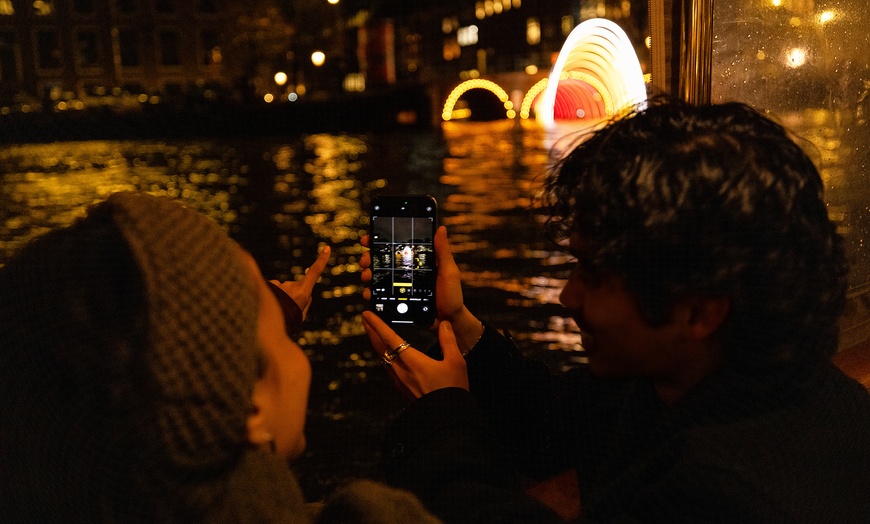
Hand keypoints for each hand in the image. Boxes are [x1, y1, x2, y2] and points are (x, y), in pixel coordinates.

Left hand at [269, 245, 329, 320]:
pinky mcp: (269, 285)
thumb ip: (306, 302)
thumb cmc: (288, 324)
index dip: (321, 260)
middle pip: (296, 287)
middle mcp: (291, 286)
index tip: (327, 248)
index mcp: (303, 293)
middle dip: (293, 296)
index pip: (314, 273)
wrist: (267, 329)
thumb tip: (308, 294)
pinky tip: (268, 305)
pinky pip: (274, 289)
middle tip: (287, 311)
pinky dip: (272, 296)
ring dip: (281, 298)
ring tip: (277, 310)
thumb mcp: (302, 315)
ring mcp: (279, 285)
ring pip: (283, 289)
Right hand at [360, 226, 483, 351]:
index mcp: (416, 260)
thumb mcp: (448, 271)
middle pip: (381, 260)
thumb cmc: (452, 295)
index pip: (395, 246)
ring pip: (377, 276)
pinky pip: (380, 295)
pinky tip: (369, 293)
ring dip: (367, 274)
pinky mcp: (396, 300)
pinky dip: (371, 293)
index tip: (368, 239)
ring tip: (367, 276)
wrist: (448, 320)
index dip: (379, 240)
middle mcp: (405, 271)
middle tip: (366, 260)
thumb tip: (440, 228)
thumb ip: (443, 251)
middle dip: (368, 257)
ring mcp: (399, 286)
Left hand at [362, 311, 468, 399]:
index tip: (367, 313)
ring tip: (374, 334)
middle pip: (379, 347)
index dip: (377, 324)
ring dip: (376, 344)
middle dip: (371, 331)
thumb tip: (444, 324)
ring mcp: (399, 381)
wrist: (446, 418)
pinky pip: (387, 368)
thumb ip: (448, 341)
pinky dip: (384, 355)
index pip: (389, 338)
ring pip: (382, 358)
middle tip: (365, 319)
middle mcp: (401, 370)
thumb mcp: (455, 362)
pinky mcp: (401, 389)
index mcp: (412, 361)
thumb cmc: (451, 390)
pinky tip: (388, 356)